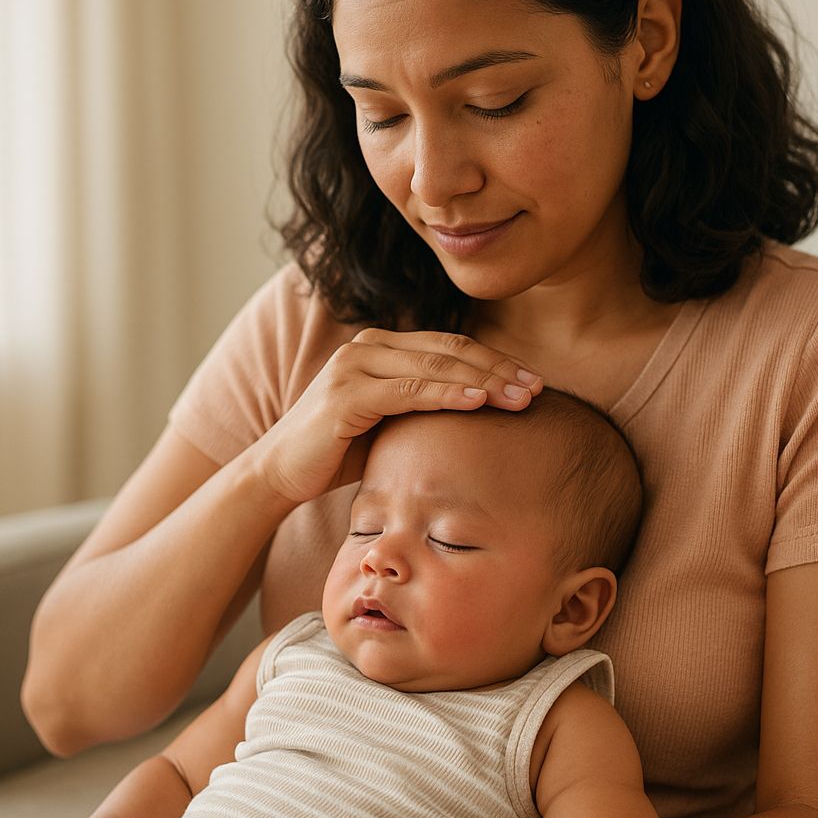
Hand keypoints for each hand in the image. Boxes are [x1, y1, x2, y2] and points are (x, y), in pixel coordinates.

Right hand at [252, 328, 542, 504]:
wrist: (279, 471)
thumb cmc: (339, 450)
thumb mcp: (390, 420)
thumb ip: (424, 404)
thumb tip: (480, 409)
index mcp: (382, 347)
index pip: (451, 347)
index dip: (494, 361)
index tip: (532, 380)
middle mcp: (369, 346)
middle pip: (450, 351)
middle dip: (499, 368)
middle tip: (537, 388)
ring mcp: (355, 365)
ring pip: (434, 366)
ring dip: (484, 380)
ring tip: (521, 396)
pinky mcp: (346, 393)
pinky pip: (409, 391)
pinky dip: (448, 394)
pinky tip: (479, 401)